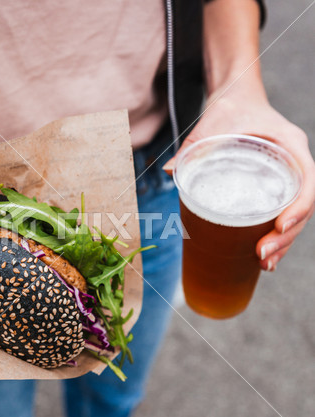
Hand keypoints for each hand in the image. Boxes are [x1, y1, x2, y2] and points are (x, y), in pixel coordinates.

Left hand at [164, 91, 314, 270]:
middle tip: (262, 256)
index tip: (279, 227)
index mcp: (290, 146)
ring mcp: (287, 177)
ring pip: (294, 214)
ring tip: (265, 264)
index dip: (298, 207)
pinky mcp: (273, 185)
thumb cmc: (230, 106)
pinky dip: (275, 234)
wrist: (238, 98)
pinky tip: (262, 255)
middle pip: (302, 206)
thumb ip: (193, 146)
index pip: (307, 181)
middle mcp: (294, 163)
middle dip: (286, 236)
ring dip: (284, 242)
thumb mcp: (211, 123)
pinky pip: (281, 212)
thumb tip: (169, 172)